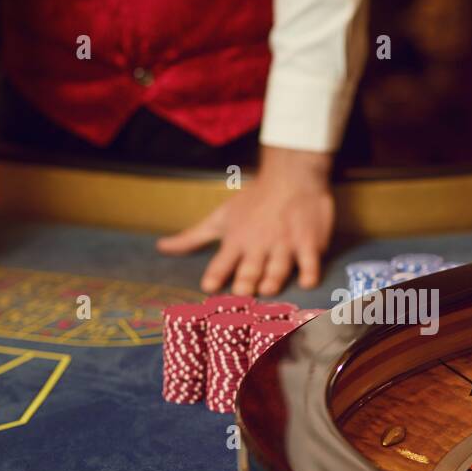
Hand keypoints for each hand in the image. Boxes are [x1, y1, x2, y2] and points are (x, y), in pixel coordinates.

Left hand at [157, 145, 333, 295]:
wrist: (291, 176)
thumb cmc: (254, 200)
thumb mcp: (220, 218)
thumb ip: (192, 238)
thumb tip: (161, 247)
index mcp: (236, 240)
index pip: (221, 263)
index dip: (215, 276)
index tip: (209, 288)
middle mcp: (259, 245)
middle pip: (250, 269)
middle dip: (245, 282)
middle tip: (241, 294)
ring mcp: (284, 245)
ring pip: (278, 267)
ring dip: (273, 279)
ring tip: (268, 290)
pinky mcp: (308, 244)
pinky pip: (310, 262)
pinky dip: (309, 272)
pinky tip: (307, 283)